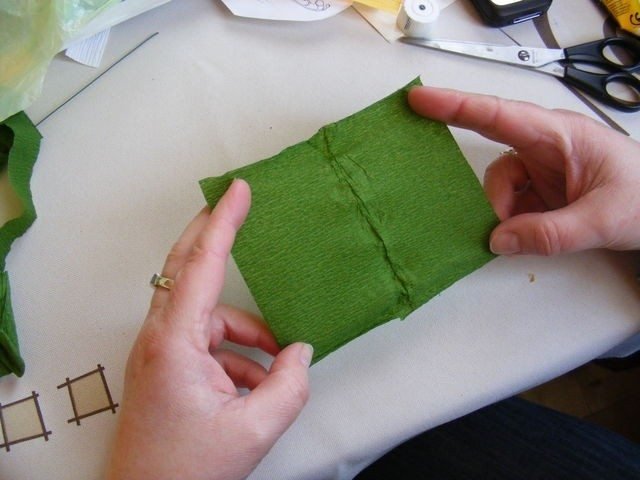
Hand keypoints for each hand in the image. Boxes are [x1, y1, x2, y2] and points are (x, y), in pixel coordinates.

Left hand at [106, 179, 312, 479]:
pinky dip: (237, 356)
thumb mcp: (252, 430)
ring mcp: (161, 353)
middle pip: (185, 268)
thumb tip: (300, 353)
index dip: (223, 223)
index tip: (237, 190)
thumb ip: (289, 386)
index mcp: (174, 344)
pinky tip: (255, 386)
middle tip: (235, 204)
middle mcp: (160, 339)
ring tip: (273, 370)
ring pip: (209, 316)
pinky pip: (209, 342)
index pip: (201, 266)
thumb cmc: (184, 471)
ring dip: (246, 332)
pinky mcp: (166, 367)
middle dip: (212, 234)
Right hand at [409, 86, 639, 255]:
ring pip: (499, 188)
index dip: (455, 106)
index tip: (419, 100)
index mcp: (559, 135)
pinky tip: (525, 236)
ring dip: (503, 214)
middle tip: (485, 215)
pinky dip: (511, 222)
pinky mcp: (542, 190)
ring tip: (526, 235)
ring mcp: (542, 169)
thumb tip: (498, 241)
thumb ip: (551, 233)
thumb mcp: (604, 218)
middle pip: (494, 161)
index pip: (498, 116)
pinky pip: (511, 203)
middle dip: (488, 191)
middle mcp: (545, 146)